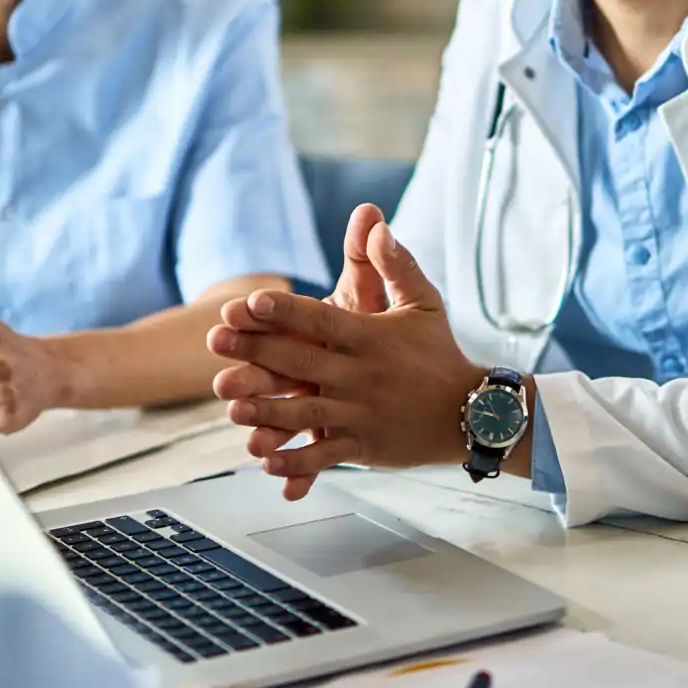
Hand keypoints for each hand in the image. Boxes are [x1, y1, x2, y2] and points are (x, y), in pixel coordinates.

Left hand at [208, 217, 484, 496]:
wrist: (473, 411)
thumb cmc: (439, 352)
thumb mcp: (423, 302)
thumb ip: (395, 264)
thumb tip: (376, 223)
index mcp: (369, 337)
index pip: (321, 320)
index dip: (286, 311)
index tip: (251, 301)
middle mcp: (361, 376)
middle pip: (301, 362)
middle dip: (255, 353)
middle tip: (214, 343)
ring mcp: (360, 414)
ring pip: (307, 414)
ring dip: (268, 412)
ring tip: (231, 407)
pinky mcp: (364, 447)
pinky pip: (325, 457)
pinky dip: (297, 463)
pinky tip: (266, 463)